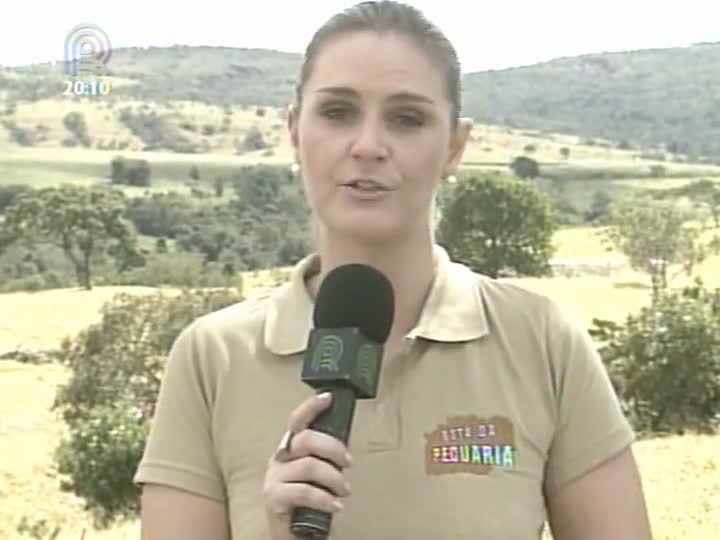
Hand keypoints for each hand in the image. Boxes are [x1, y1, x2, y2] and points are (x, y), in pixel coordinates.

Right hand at [263, 392, 353, 539]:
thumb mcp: (319, 474)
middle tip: (348, 462)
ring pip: (308, 466)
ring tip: (344, 491)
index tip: (327, 398)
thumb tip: (345, 446)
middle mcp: (279, 458)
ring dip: (334, 478)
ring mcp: (274, 477)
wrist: (293, 533)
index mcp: (290, 448)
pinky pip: (304, 491)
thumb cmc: (308, 501)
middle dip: (333, 448)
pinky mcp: (274, 498)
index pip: (297, 420)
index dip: (310, 407)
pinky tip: (336, 506)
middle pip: (305, 439)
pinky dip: (325, 498)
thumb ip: (326, 458)